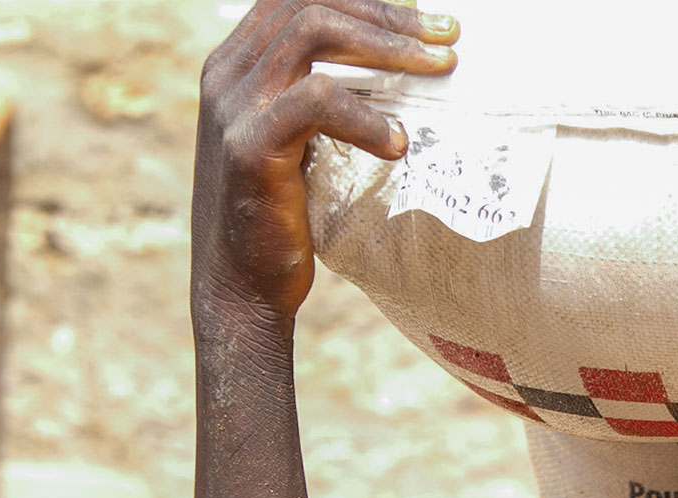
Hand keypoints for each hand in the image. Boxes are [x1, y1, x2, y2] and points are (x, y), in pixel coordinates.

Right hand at [192, 0, 457, 321]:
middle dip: (389, 14)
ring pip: (312, 33)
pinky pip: (315, 102)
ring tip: (439, 72)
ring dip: (386, 47)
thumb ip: (328, 101)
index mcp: (238, 64)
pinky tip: (400, 143)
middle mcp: (228, 74)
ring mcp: (233, 107)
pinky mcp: (248, 148)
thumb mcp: (303, 144)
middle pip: (310, 3)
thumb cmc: (285, 217)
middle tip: (449, 37)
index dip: (368, 0)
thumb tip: (408, 73)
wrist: (242, 288)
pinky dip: (366, 116)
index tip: (426, 20)